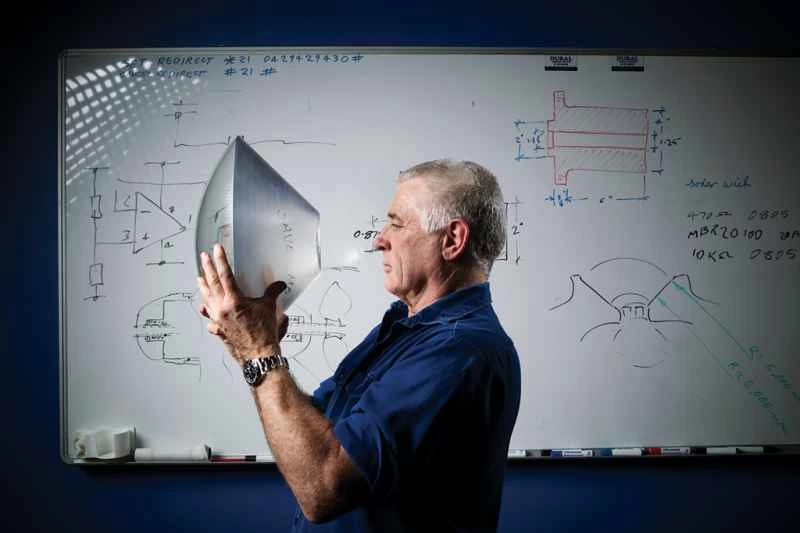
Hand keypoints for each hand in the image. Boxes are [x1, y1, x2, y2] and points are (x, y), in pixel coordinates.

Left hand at [197, 243, 288, 366]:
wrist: (258, 356)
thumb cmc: (263, 335)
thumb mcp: (270, 309)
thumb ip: (272, 294)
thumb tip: (279, 285)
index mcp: (234, 301)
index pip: (225, 275)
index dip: (221, 260)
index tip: (216, 250)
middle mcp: (222, 309)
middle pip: (211, 284)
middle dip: (207, 268)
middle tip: (204, 258)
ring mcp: (218, 320)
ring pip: (207, 299)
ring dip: (203, 287)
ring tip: (199, 279)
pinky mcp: (219, 329)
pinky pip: (209, 317)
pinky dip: (206, 310)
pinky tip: (204, 308)